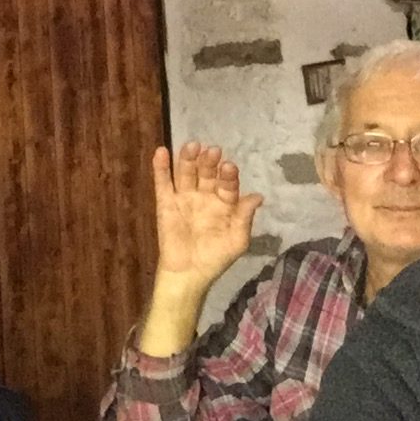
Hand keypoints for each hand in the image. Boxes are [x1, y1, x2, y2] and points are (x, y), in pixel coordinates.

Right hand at [153, 141, 262, 290]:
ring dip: (188, 158)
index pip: (227, 183)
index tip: (229, 167)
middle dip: (209, 162)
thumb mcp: (237, 240)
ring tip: (192, 146)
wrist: (189, 274)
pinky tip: (162, 152)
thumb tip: (258, 196)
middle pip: (206, 172)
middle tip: (213, 151)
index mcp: (223, 202)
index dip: (228, 176)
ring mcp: (184, 197)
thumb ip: (244, 217)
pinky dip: (161, 168)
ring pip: (185, 173)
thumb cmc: (216, 258)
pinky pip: (162, 183)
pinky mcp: (165, 204)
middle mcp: (204, 195)